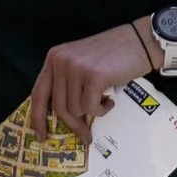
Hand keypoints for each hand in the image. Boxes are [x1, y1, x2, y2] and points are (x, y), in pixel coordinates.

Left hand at [27, 23, 152, 140]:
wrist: (139, 41)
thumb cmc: (112, 55)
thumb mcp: (80, 62)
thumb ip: (66, 82)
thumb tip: (59, 115)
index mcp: (54, 57)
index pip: (38, 93)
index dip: (37, 117)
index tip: (41, 135)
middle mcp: (61, 61)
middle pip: (59, 106)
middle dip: (73, 124)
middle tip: (85, 135)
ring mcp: (76, 68)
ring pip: (76, 109)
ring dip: (92, 111)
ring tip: (104, 100)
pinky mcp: (93, 76)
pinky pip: (91, 108)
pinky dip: (102, 110)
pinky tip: (109, 100)